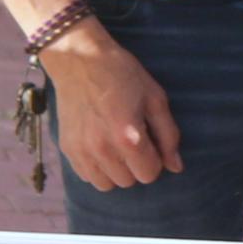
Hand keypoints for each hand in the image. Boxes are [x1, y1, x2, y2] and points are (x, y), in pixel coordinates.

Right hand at [42, 25, 181, 191]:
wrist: (79, 58)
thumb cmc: (122, 74)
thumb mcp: (155, 98)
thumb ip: (168, 136)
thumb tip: (176, 167)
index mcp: (129, 137)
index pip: (149, 174)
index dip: (155, 160)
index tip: (150, 142)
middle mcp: (103, 149)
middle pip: (128, 181)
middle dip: (136, 165)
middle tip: (132, 140)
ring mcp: (81, 151)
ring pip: (106, 184)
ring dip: (115, 170)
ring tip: (116, 146)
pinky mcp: (66, 148)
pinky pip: (86, 176)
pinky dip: (96, 167)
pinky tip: (99, 145)